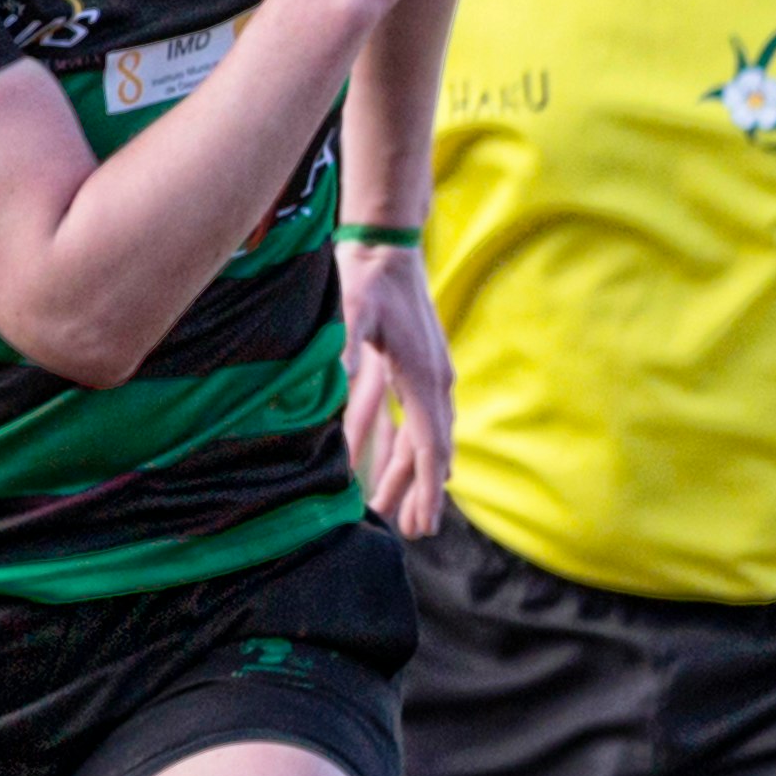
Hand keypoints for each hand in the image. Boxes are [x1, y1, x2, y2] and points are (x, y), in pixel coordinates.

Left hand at [336, 238, 451, 533]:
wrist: (389, 244)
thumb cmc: (368, 278)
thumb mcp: (352, 312)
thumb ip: (347, 351)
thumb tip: (339, 389)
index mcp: (424, 379)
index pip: (429, 446)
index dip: (428, 489)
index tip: (426, 523)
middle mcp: (436, 383)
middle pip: (431, 451)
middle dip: (423, 492)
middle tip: (415, 532)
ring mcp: (431, 375)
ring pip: (425, 438)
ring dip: (415, 474)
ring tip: (400, 509)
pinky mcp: (419, 367)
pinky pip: (420, 419)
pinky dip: (413, 447)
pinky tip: (404, 461)